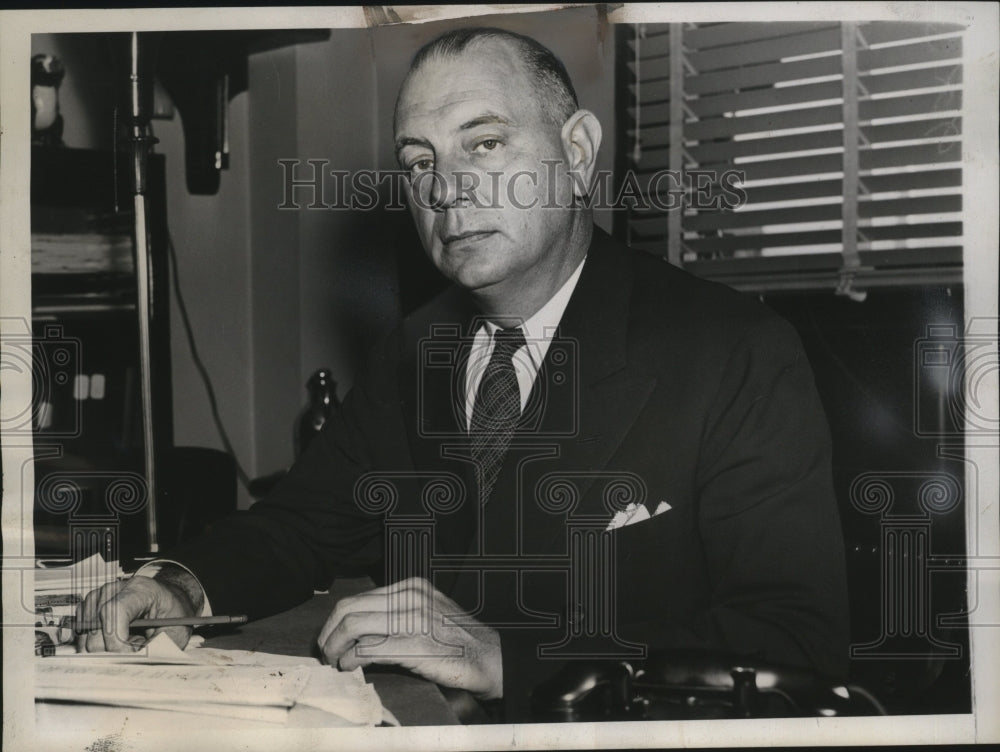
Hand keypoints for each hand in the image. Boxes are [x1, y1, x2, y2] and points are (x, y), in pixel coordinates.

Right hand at [75, 575, 195, 652]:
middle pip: (96, 628)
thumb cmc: (173, 616)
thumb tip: (133, 666)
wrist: (169, 602)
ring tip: (128, 643)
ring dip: (105, 649)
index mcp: (140, 590)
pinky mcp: (89, 607)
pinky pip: (83, 635)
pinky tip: (116, 640)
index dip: (117, 640)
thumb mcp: (174, 634)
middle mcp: (114, 589)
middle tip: (135, 650)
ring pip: (86, 636)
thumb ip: (155, 650)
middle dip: (113, 650)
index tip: (128, 656)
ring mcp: (99, 597)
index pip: (114, 611)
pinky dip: (98, 644)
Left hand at [317, 577, 502, 699]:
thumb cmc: (458, 640)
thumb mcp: (428, 612)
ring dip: (335, 647)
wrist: (489, 657)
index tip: (331, 638)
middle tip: (326, 652)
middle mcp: (410, 597)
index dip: (336, 621)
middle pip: (349, 608)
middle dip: (329, 632)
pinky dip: (351, 661)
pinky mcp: (413, 645)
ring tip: (335, 662)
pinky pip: (367, 649)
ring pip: (353, 625)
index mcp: (411, 587)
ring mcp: (412, 619)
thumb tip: (360, 629)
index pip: (358, 598)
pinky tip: (351, 668)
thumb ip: (398, 612)